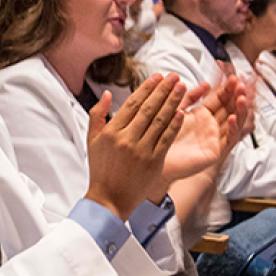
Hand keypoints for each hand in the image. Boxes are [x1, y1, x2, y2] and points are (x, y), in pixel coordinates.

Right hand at [84, 74, 185, 219]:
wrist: (109, 199)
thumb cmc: (101, 169)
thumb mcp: (92, 140)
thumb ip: (97, 115)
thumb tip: (108, 94)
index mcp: (111, 132)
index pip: (132, 104)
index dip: (147, 88)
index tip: (157, 77)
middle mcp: (126, 139)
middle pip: (148, 109)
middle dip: (163, 90)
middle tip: (174, 76)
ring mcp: (141, 151)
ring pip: (159, 121)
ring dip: (173, 102)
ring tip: (182, 88)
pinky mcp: (153, 162)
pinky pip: (166, 139)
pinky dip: (174, 125)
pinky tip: (182, 112)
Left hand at [161, 78, 247, 181]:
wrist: (155, 155)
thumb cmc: (162, 133)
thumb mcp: (176, 109)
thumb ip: (189, 97)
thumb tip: (206, 83)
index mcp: (203, 113)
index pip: (220, 97)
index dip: (228, 88)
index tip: (233, 76)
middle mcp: (211, 125)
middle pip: (230, 107)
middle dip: (237, 95)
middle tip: (240, 84)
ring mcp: (215, 137)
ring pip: (234, 122)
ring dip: (239, 110)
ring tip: (241, 98)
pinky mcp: (215, 151)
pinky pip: (228, 139)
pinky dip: (232, 129)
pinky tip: (233, 118)